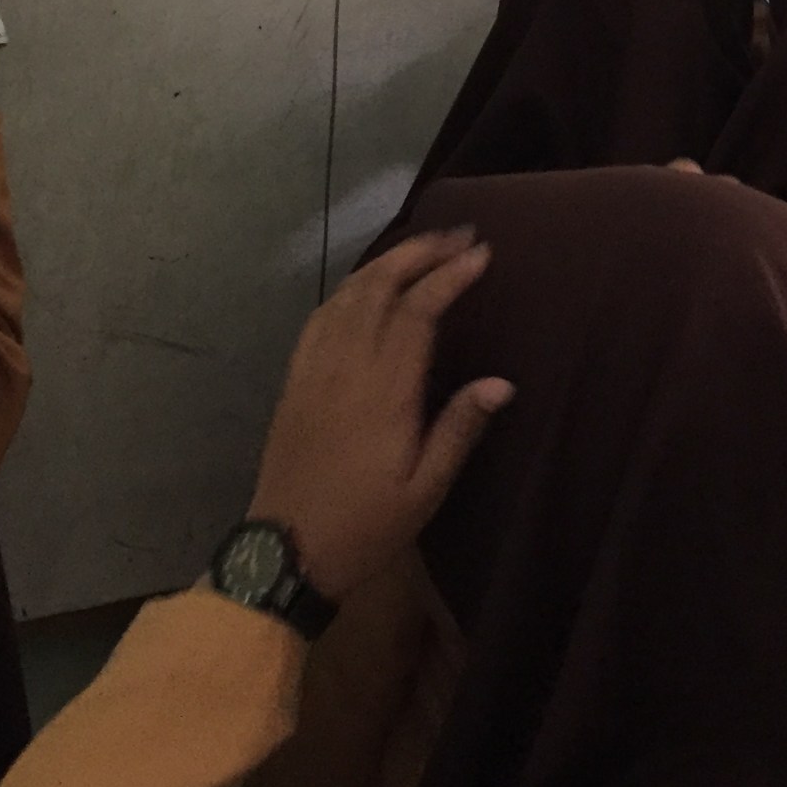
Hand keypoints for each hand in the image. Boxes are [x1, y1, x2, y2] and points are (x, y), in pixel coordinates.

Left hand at [249, 231, 512, 601]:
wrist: (285, 552)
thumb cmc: (366, 526)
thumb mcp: (425, 490)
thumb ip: (460, 429)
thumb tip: (502, 382)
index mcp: (384, 391)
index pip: (418, 311)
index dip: (448, 276)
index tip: (481, 254)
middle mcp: (346, 366)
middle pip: (378, 286)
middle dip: (418, 252)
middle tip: (456, 235)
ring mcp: (314, 369)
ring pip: (346, 294)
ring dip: (384, 262)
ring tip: (420, 248)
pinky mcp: (295, 380)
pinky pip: (320, 317)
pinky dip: (348, 288)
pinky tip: (364, 286)